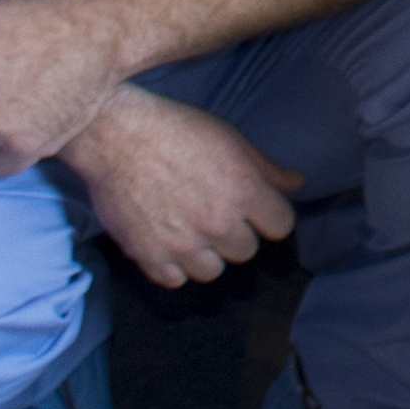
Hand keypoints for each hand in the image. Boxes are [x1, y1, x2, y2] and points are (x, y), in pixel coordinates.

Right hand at [51, 85, 299, 286]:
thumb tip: (296, 183)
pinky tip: (168, 240)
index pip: (281, 226)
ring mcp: (182, 243)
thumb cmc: (173, 128)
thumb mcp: (228, 137)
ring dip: (206, 254)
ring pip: (212, 271)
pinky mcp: (149, 255)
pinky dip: (173, 265)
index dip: (270, 216)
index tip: (256, 210)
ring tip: (189, 228)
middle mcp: (217, 222)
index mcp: (243, 191)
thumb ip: (266, 167)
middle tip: (213, 211)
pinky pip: (175, 280)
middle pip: (246, 251)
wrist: (113, 134)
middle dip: (235, 233)